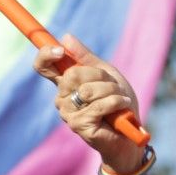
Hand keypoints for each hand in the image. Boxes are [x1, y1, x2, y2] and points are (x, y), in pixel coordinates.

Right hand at [34, 34, 146, 173]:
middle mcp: (62, 98)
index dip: (46, 55)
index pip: (44, 66)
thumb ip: (87, 59)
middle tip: (114, 86)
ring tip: (121, 99)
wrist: (131, 136)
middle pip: (72, 74)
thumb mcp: (107, 75)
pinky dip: (116, 102)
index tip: (60, 50)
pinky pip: (97, 105)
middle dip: (100, 76)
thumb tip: (66, 38)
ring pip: (87, 90)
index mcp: (66, 84)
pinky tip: (123, 106)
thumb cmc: (119, 105)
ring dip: (111, 91)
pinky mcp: (79, 125)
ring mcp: (68, 113)